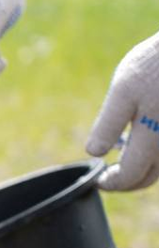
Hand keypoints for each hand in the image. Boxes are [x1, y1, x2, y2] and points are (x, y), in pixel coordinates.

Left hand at [86, 32, 158, 191]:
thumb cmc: (157, 64)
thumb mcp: (125, 90)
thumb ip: (109, 125)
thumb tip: (95, 152)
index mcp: (154, 138)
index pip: (129, 176)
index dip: (112, 182)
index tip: (100, 179)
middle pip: (150, 178)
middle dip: (128, 181)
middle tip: (112, 174)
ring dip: (146, 168)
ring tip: (128, 157)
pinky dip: (158, 152)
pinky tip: (148, 137)